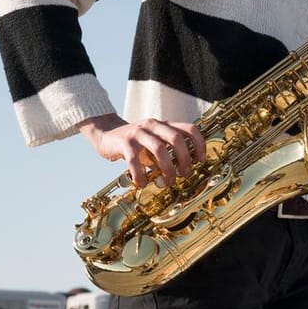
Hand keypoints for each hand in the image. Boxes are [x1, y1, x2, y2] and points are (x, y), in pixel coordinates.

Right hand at [80, 115, 205, 188]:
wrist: (106, 134)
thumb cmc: (136, 142)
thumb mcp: (155, 141)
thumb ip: (168, 150)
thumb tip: (184, 169)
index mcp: (164, 124)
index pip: (189, 128)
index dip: (199, 143)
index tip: (201, 160)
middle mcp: (154, 125)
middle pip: (176, 138)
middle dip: (184, 158)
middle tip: (184, 173)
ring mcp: (139, 133)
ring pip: (159, 148)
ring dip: (167, 168)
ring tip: (168, 182)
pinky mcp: (124, 143)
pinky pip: (134, 160)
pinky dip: (140, 174)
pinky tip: (142, 183)